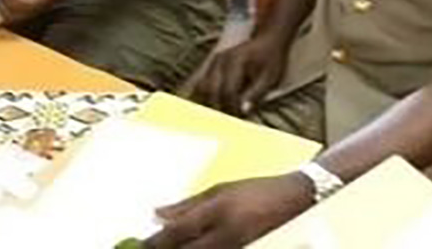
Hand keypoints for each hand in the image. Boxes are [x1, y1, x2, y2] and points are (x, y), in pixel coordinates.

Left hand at [144, 174, 311, 248]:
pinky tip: (194, 248)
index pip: (176, 234)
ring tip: (172, 248)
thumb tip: (157, 214)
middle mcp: (226, 234)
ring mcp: (237, 248)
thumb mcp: (222, 189)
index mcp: (218, 211)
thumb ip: (188, 204)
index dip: (152, 244)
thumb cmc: (258, 190)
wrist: (296, 199)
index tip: (134, 246)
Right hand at [186, 32, 288, 116]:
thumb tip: (243, 111)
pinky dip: (201, 100)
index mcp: (235, 61)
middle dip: (216, 111)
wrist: (267, 40)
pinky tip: (203, 114)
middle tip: (222, 127)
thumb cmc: (271, 59)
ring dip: (205, 106)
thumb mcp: (270, 77)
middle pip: (210, 91)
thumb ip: (256, 94)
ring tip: (212, 124)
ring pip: (201, 89)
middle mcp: (220, 61)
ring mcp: (214, 63)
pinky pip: (201, 85)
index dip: (231, 109)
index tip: (237, 123)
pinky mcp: (211, 67)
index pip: (228, 91)